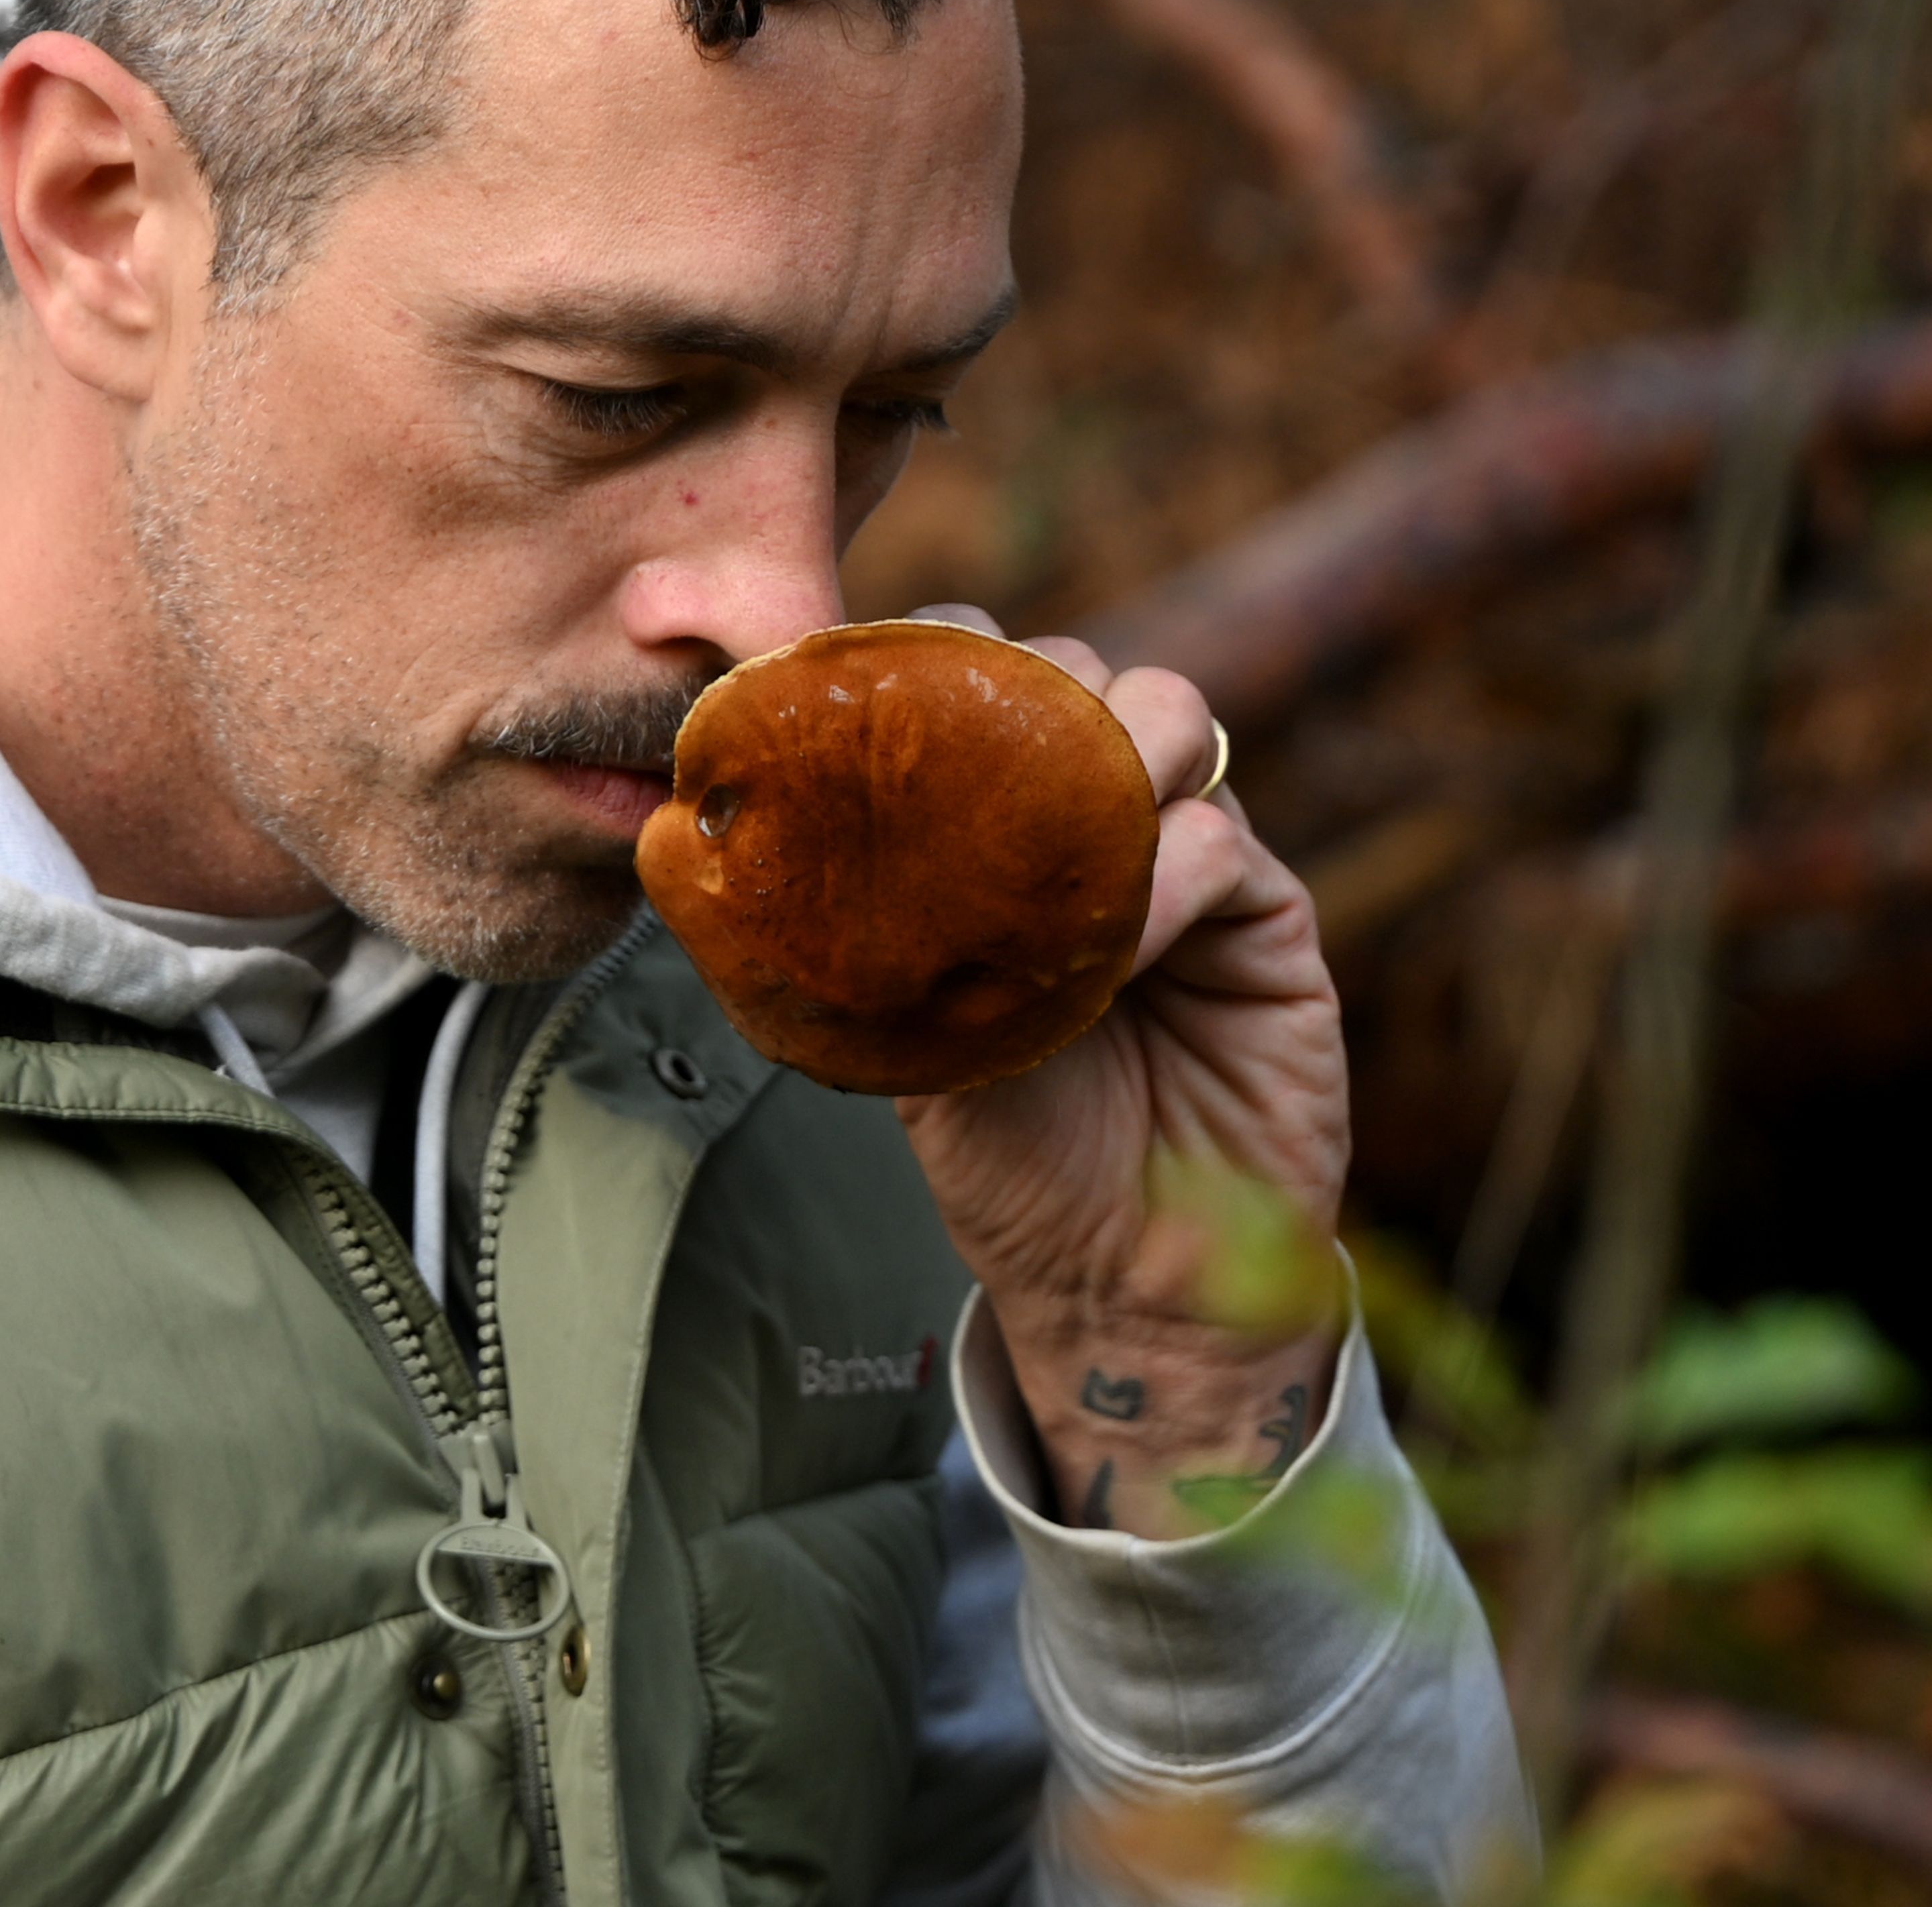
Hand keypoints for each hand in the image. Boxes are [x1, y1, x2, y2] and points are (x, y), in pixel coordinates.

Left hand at [891, 607, 1347, 1538]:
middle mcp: (1099, 815)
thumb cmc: (1008, 1154)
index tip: (884, 684)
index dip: (936, 649)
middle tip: (983, 762)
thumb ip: (810, 933)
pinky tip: (1124, 939)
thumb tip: (664, 837)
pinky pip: (1224, 837)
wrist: (1124, 1282)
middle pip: (1076, 668)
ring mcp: (1193, 853)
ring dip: (1112, 750)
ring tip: (1066, 844)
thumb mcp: (883, 1039)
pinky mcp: (1267, 917)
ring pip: (1171, 712)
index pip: (975, 671)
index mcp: (1003, 822)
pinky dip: (1169, 870)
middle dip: (1029, 688)